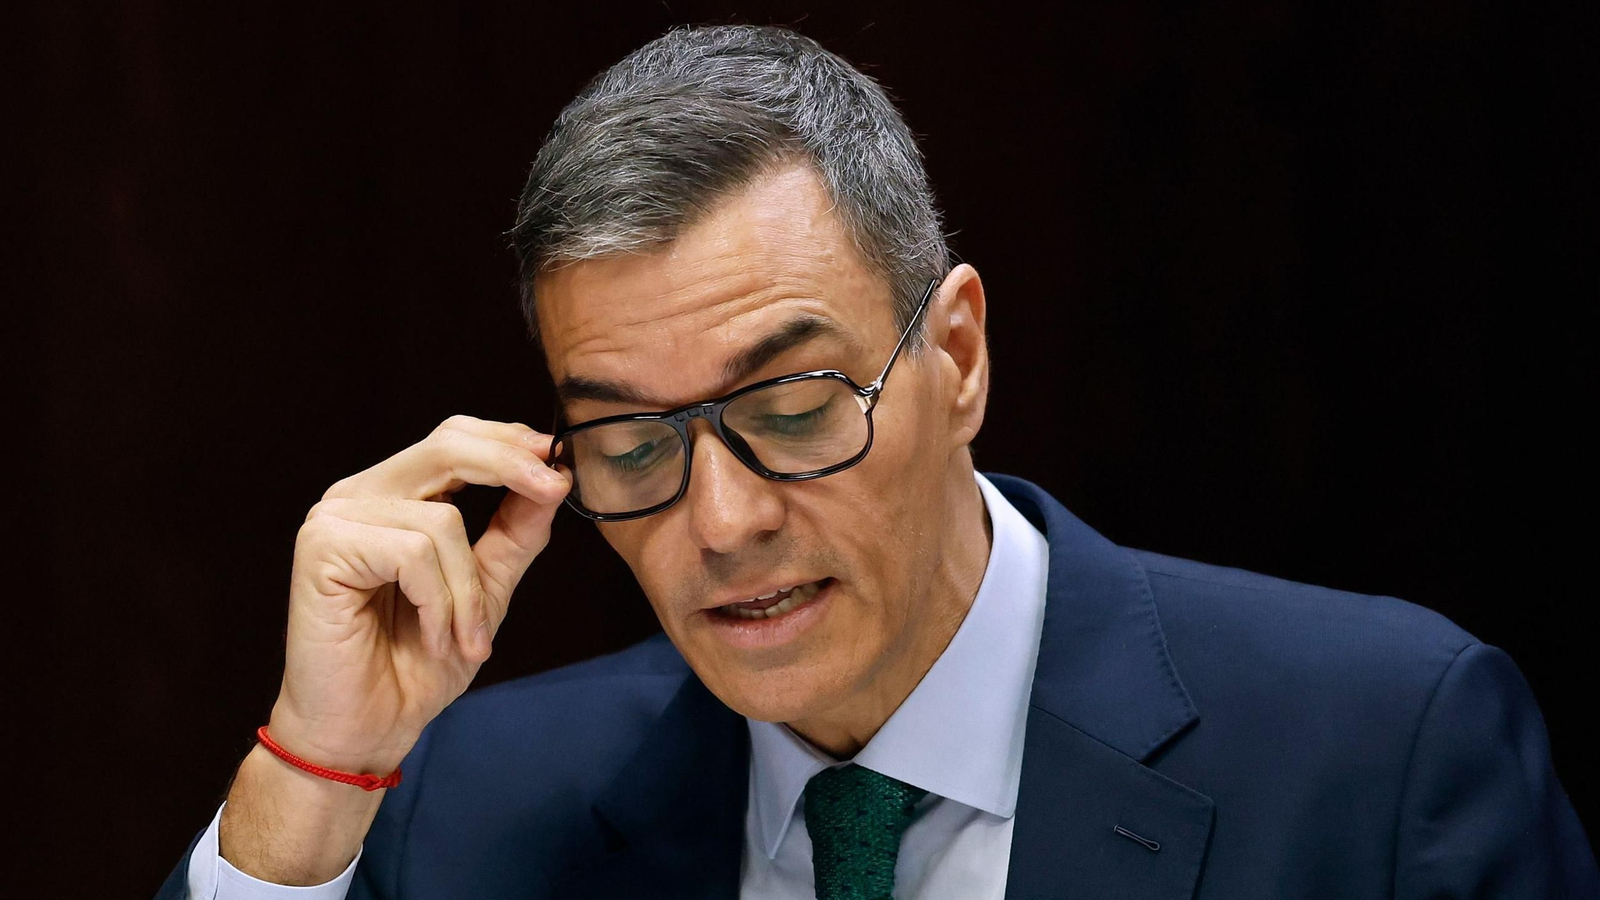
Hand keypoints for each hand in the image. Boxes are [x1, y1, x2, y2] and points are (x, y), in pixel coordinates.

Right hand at [266, 414, 569, 774]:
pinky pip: (412, 554)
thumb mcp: (486, 589)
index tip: (558, 458)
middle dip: (510, 467)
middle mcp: (358, 495)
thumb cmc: (416, 664)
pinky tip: (430, 639)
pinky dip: (438, 604)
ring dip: (468, 592)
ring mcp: (334, 518)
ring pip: (441, 520)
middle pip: (446, 448)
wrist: (367, 730)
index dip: (508, 441)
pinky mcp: (321, 549)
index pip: (453, 438)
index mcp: (393, 495)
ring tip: (463, 638)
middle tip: (554, 489)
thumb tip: (556, 476)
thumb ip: (516, 532)